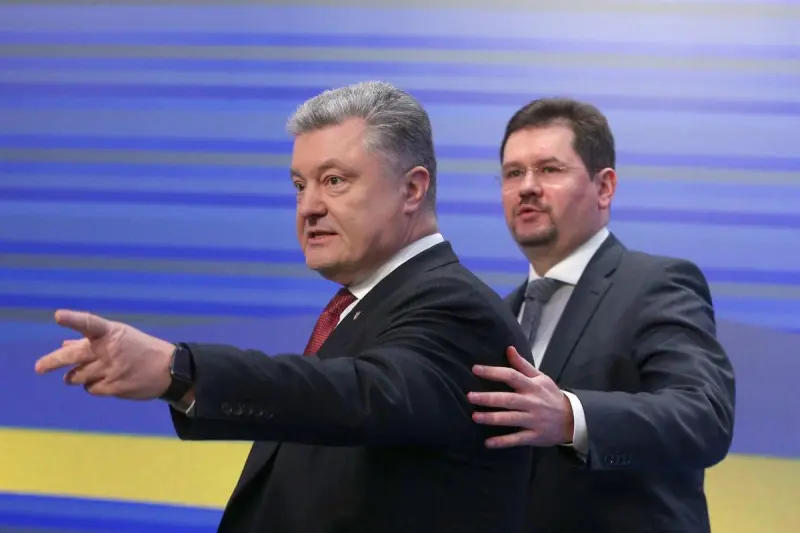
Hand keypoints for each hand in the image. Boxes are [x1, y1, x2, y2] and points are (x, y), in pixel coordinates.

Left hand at [34, 310, 175, 399]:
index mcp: (111, 333)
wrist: (169, 369)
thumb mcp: (119, 337)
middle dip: (52, 362)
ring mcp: (110, 370)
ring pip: (76, 376)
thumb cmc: (140, 349)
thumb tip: (63, 345)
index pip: (89, 323)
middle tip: (39, 367)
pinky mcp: (113, 387)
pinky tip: (106, 381)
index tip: (58, 316)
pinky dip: (93, 386)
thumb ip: (90, 341)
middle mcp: (108, 350)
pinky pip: (90, 388)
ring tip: (87, 373)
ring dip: (76, 376)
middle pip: (72, 356)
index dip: (73, 319)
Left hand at [467, 346, 573, 447]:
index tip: (476, 369)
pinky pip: (517, 439)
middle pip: (508, 399)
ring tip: (475, 417)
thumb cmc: (551, 396)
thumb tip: (508, 348)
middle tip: (470, 396)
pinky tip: (488, 443)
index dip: (494, 372)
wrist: (572, 420)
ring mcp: (533, 420)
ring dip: (492, 418)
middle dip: (489, 398)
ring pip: (511, 419)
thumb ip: (523, 365)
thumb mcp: (541, 378)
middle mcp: (532, 403)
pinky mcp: (534, 436)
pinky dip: (503, 442)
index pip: (511, 376)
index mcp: (532, 386)